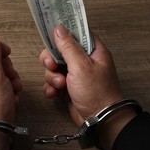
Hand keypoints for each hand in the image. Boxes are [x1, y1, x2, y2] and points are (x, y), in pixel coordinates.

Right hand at [39, 26, 136, 149]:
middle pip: (60, 50)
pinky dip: (51, 87)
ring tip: (60, 85)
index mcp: (92, 51)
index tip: (51, 33)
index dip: (63, 32)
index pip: (76, 33)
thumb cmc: (97, 92)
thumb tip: (58, 29)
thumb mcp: (81, 65)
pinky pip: (53, 82)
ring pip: (54, 67)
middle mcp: (84, 61)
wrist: (99, 120)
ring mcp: (75, 75)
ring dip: (52, 76)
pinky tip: (54, 93)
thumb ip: (68, 46)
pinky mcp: (68, 87)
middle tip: (52, 66)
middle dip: (52, 59)